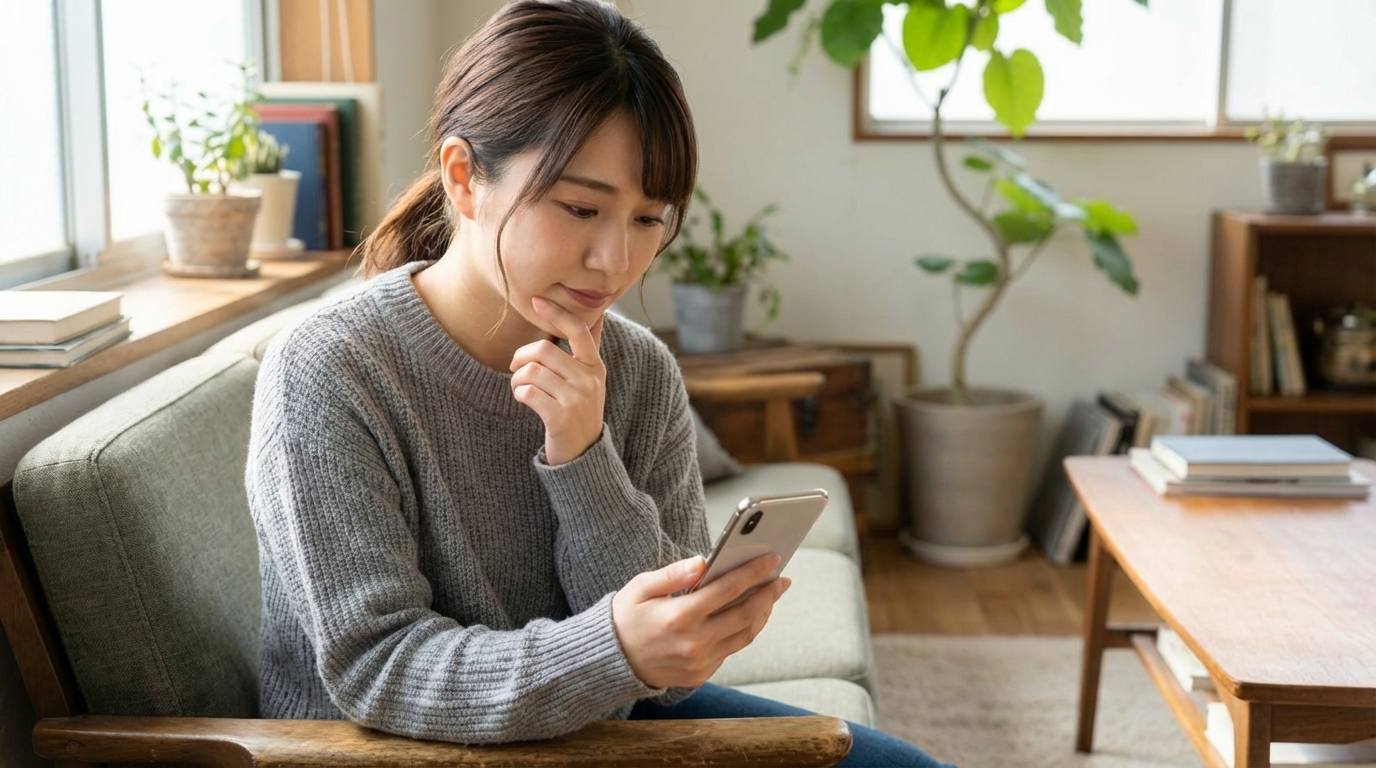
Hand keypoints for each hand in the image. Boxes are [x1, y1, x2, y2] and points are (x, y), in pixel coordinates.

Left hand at [509, 296, 605, 464]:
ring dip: (517, 379)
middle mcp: (589, 380)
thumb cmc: (580, 412)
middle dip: (521, 357)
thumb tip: (599, 314)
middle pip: (543, 350)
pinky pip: (527, 393)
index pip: (577, 330)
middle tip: (515, 367)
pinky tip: (523, 399)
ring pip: (532, 372)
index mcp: (596, 367)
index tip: (537, 300)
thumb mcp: (591, 380)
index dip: (556, 313)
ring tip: (519, 387)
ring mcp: (576, 399)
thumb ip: (590, 350)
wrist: (584, 455)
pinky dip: (519, 394)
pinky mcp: (560, 417)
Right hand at [610, 554, 791, 689]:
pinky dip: (745, 630)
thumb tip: (704, 562)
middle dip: (768, 594)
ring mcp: (700, 662)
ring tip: (771, 595)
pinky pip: (731, 649)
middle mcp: (694, 642)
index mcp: (679, 616)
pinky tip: (749, 614)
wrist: (612, 661)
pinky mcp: (701, 674)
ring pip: (745, 635)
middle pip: (745, 615)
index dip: (753, 572)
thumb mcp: (641, 587)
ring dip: (762, 613)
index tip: (771, 559)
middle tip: (781, 579)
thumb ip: (673, 573)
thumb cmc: (626, 617)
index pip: (727, 589)